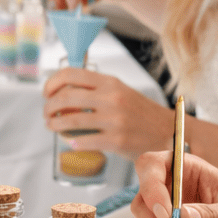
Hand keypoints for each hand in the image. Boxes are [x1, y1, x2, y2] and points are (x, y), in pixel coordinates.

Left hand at [42, 68, 172, 158]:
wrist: (170, 131)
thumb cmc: (139, 112)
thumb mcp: (119, 91)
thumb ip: (94, 90)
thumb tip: (60, 94)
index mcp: (110, 82)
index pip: (70, 74)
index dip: (52, 83)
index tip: (46, 93)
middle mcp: (111, 98)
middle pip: (65, 97)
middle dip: (48, 106)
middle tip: (46, 113)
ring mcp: (114, 119)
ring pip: (70, 120)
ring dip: (54, 124)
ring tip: (51, 126)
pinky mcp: (117, 140)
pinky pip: (83, 141)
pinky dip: (72, 142)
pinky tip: (71, 142)